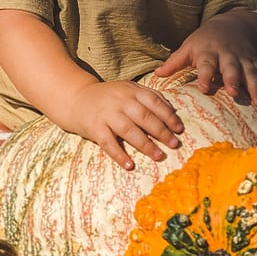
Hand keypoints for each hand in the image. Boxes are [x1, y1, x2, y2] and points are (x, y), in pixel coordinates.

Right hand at [67, 80, 183, 170]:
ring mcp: (107, 115)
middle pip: (145, 117)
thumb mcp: (129, 89)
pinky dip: (119, 155)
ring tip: (159, 156)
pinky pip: (109, 143)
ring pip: (129, 130)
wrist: (77, 98)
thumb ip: (150, 96)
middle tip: (174, 144)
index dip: (169, 116)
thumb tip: (173, 111)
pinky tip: (129, 165)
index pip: (155, 102)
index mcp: (132, 91)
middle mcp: (120, 101)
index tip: (179, 129)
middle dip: (162, 132)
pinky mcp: (95, 128)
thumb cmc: (108, 97)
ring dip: (146, 144)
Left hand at [155, 10, 256, 106]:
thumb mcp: (188, 47)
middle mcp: (228, 55)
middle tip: (234, 94)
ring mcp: (244, 59)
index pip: (206, 64)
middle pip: (231, 68)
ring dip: (256, 87)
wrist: (233, 24)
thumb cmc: (204, 41)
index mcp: (209, 52)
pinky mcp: (255, 62)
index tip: (204, 88)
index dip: (205, 75)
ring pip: (251, 72)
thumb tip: (155, 75)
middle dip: (233, 80)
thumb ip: (174, 62)